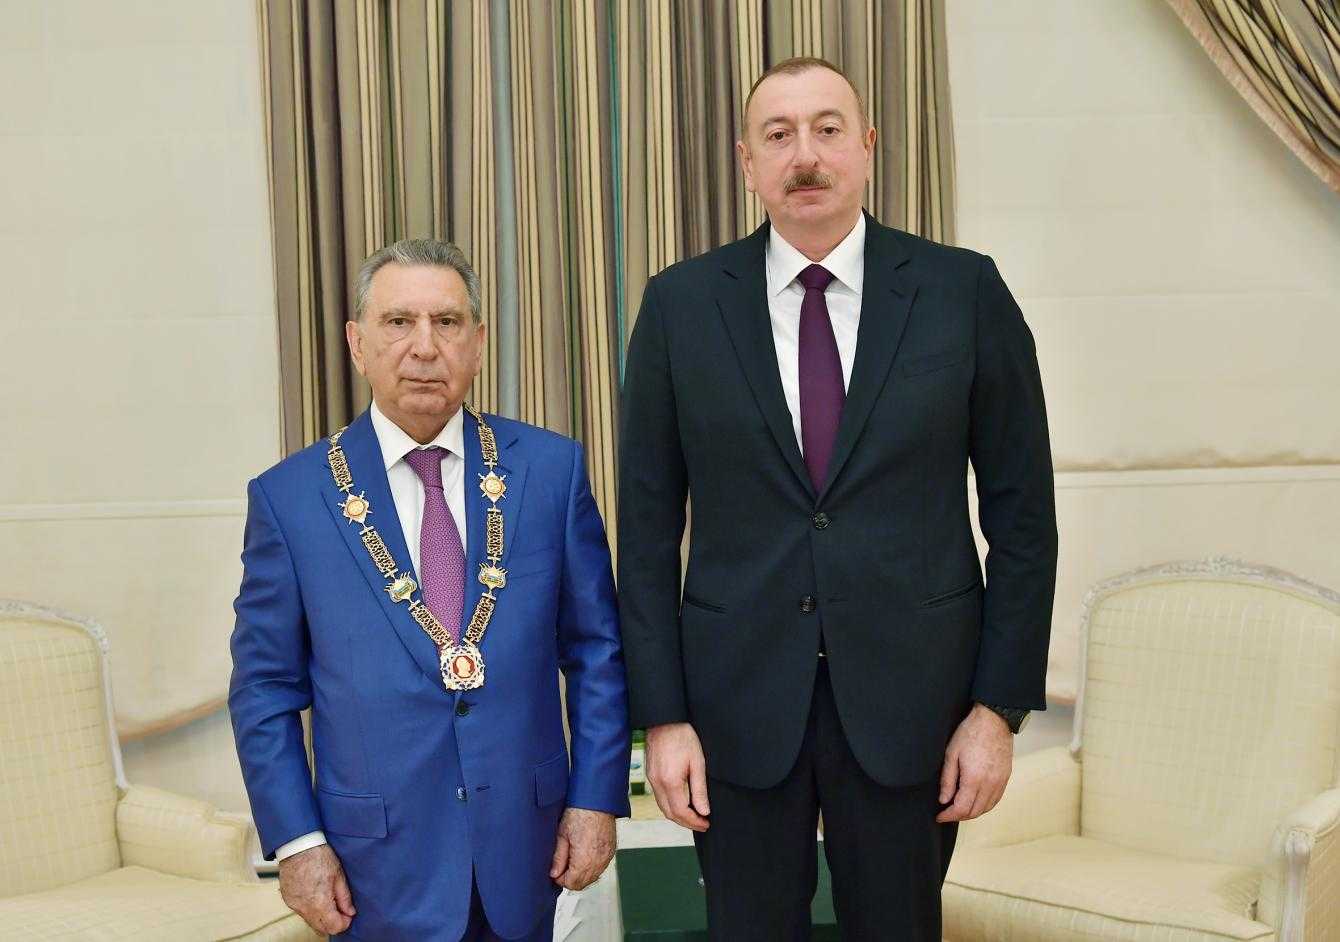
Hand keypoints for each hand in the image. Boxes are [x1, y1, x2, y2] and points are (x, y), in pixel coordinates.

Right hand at [278, 844, 355, 934]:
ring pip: (310, 922)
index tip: (348, 915)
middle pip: (321, 929)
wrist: (297, 846)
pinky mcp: (288, 900)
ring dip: (321, 917)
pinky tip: (315, 895)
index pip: (334, 927)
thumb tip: (350, 912)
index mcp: (320, 903)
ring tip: (328, 900)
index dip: (344, 923)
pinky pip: (301, 912)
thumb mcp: (338, 875)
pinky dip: (310, 909)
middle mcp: (305, 908)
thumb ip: (344, 897)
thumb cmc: (319, 856)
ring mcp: (294, 905)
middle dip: (333, 923)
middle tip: (340, 910)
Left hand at [549, 808, 616, 890]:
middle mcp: (598, 861)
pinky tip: (584, 855)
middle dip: (571, 878)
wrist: (597, 800)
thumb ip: (558, 858)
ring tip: (573, 858)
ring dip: (582, 874)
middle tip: (562, 865)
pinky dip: (592, 867)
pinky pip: (601, 867)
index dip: (561, 879)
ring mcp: (607, 857)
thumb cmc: (579, 813)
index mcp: (584, 859)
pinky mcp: (611, 851)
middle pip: (583, 883)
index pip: (572, 883)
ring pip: (593, 877)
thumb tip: (554, 874)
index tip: (556, 871)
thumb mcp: (562, 835)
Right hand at [645, 722, 710, 831]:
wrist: (665, 719)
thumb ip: (699, 790)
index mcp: (670, 781)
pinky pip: (659, 797)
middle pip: (669, 813)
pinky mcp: (650, 774)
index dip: (694, 821)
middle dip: (686, 823)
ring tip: (694, 816)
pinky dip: (670, 805)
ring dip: (678, 815)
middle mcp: (657, 783)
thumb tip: (703, 811)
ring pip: (663, 807)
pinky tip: (682, 802)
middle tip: (702, 824)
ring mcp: (651, 779)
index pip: (681, 812)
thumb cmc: (683, 737)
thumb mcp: (698, 763)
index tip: (706, 823)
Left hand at [937, 704, 1012, 822]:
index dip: (949, 816)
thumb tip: (944, 800)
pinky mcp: (1006, 777)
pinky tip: (976, 801)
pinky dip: (985, 806)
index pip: (962, 808)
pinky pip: (996, 799)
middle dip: (959, 816)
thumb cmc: (970, 733)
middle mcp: (990, 785)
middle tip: (947, 813)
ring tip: (959, 808)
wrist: (994, 720)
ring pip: (987, 808)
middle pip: (975, 812)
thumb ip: (947, 779)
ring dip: (972, 812)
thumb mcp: (951, 754)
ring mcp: (1000, 782)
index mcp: (974, 779)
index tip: (940, 816)